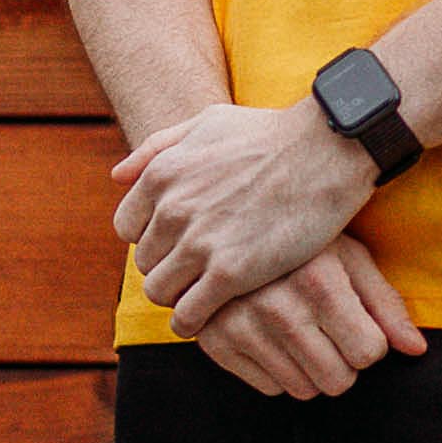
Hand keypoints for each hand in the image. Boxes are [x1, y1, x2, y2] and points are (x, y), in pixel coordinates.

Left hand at [112, 98, 377, 336]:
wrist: (325, 149)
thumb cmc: (270, 134)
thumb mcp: (208, 122)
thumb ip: (158, 147)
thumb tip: (117, 177)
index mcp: (163, 173)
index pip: (127, 227)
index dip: (154, 235)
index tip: (180, 240)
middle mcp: (173, 208)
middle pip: (146, 262)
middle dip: (169, 265)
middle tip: (201, 267)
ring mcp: (199, 243)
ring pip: (160, 293)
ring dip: (179, 295)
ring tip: (207, 290)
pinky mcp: (229, 274)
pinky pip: (188, 317)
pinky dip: (195, 320)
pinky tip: (215, 311)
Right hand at [194, 233, 426, 397]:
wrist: (231, 220)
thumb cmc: (307, 238)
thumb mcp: (349, 256)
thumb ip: (385, 303)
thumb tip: (418, 350)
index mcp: (320, 281)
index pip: (369, 353)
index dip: (371, 340)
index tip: (358, 319)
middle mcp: (279, 307)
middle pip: (338, 380)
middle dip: (344, 360)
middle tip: (332, 328)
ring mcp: (243, 327)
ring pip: (304, 390)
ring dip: (311, 367)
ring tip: (303, 326)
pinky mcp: (216, 342)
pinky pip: (269, 388)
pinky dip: (278, 368)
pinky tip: (274, 333)